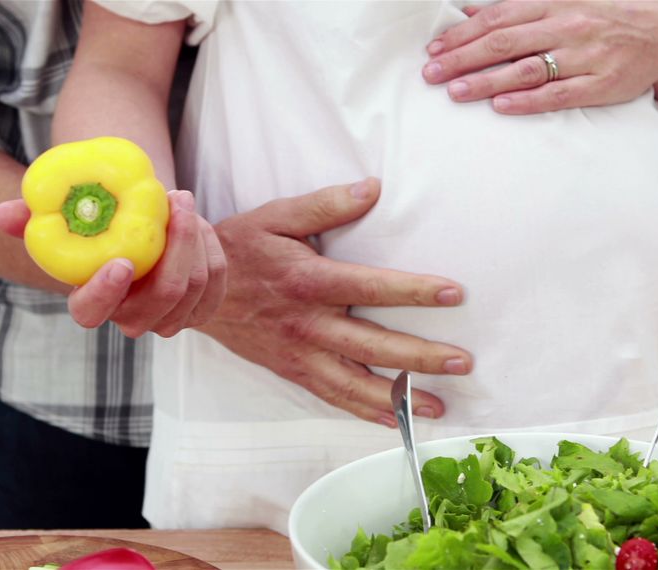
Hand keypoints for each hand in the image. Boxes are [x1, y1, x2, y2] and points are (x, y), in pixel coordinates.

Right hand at [0, 190, 226, 337]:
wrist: (139, 234)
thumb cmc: (98, 228)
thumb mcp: (65, 219)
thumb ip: (32, 218)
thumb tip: (2, 214)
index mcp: (92, 303)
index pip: (91, 312)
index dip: (105, 292)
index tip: (120, 260)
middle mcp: (133, 319)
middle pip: (165, 295)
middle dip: (177, 245)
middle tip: (176, 198)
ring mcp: (171, 318)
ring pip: (195, 284)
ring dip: (194, 237)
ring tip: (182, 202)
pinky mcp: (202, 308)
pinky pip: (217, 278)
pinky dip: (211, 245)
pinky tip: (197, 225)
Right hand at [196, 178, 472, 427]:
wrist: (193, 290)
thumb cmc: (240, 248)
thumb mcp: (277, 216)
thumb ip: (325, 205)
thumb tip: (372, 188)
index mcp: (310, 281)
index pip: (372, 288)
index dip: (415, 291)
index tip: (454, 294)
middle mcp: (309, 324)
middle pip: (374, 346)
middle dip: (421, 357)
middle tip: (463, 362)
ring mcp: (301, 354)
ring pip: (357, 383)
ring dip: (401, 397)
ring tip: (439, 406)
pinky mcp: (293, 371)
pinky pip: (333, 397)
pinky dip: (364, 412)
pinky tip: (393, 420)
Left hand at [421, 1, 657, 113]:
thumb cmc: (603, 19)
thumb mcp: (564, 1)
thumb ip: (519, 8)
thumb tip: (471, 11)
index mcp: (555, 3)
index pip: (499, 18)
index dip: (463, 33)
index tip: (435, 48)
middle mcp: (567, 26)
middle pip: (505, 43)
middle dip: (463, 58)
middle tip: (431, 73)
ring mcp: (584, 57)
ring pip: (527, 70)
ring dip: (487, 81)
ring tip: (456, 92)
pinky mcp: (601, 85)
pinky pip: (559, 94)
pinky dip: (528, 101)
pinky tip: (501, 107)